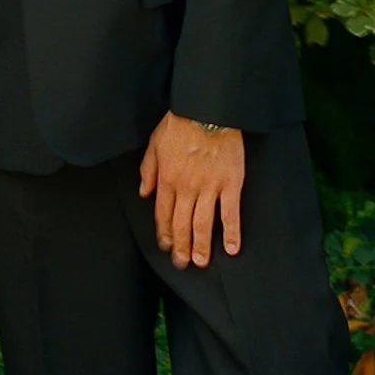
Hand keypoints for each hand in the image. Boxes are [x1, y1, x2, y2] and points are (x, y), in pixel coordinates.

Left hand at [138, 112, 243, 269]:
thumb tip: (143, 193)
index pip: (163, 213)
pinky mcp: (230, 184)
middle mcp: (187, 187)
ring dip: (201, 246)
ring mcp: (209, 187)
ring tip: (200, 262)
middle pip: (182, 223)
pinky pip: (230, 213)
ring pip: (203, 224)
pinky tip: (231, 249)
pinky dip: (231, 233)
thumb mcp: (155, 143)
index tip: (165, 246)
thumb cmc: (180, 124)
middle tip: (182, 264)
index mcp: (167, 178)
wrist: (207, 110)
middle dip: (180, 246)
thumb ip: (148, 170)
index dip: (164, 232)